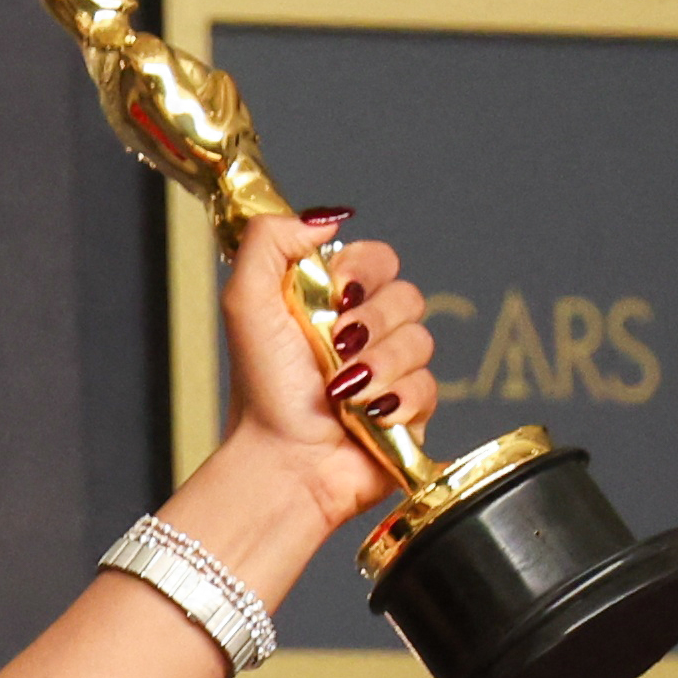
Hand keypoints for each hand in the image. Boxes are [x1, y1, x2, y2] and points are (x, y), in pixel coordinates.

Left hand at [212, 212, 441, 544]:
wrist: (280, 462)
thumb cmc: (262, 390)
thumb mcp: (247, 300)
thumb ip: (272, 240)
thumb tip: (329, 216)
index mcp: (333, 301)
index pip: (379, 258)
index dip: (363, 272)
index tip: (335, 295)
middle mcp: (365, 332)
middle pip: (408, 295)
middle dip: (371, 322)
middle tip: (336, 349)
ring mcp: (391, 372)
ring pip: (421, 341)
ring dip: (378, 366)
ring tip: (342, 392)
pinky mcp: (411, 412)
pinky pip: (429, 387)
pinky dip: (395, 402)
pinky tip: (365, 416)